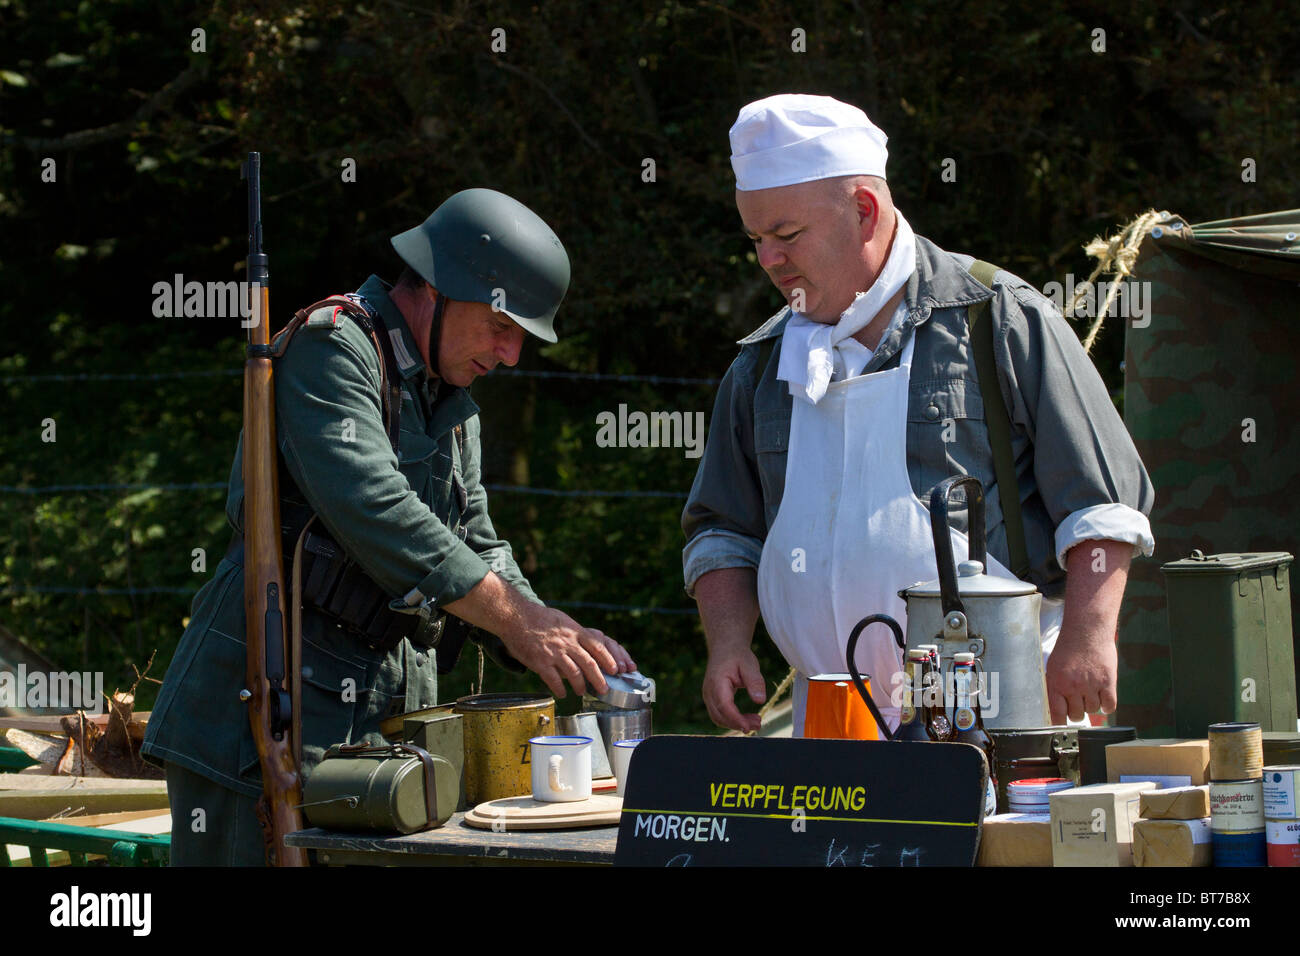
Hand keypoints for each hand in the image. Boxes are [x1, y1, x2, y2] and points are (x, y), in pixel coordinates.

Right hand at [499, 606, 635, 698]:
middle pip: (589, 663)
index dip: (609, 659)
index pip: (597, 646)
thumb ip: (576, 633)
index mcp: (574, 631)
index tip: (616, 670)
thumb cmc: (540, 618)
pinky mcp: (540, 662)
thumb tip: (589, 644)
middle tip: (604, 689)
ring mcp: (554, 653)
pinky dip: (559, 689)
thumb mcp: (563, 620)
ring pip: (574, 673)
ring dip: (580, 685)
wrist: (515, 616)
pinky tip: (562, 694)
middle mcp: (567, 642)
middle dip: (599, 679)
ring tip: (582, 692)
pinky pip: (553, 680)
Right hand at [702, 646, 765, 733]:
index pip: (724, 705)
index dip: (735, 719)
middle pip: (720, 715)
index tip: (749, 727)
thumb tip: (760, 700)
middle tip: (758, 724)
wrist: (725, 647)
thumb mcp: (750, 664)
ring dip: (735, 723)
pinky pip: (719, 714)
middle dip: (738, 724)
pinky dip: (732, 720)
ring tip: (755, 722)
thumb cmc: (737, 655)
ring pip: (718, 718)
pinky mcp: (712, 699)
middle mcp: (709, 691)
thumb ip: (755, 682)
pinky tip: (746, 718)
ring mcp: (708, 696)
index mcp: (717, 682)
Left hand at [1045, 628, 1116, 723]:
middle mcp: (1073, 686)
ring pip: (1093, 710)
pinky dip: (1107, 707)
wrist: (1087, 631)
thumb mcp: (1053, 667)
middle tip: (1078, 702)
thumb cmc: (1068, 648)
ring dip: (1092, 706)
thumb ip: (1054, 687)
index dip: (1060, 722)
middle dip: (1077, 712)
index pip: (1057, 714)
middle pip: (1076, 715)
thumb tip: (1055, 709)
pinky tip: (1103, 699)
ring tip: (1090, 693)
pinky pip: (1109, 706)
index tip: (1062, 724)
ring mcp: (1091, 685)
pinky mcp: (1108, 682)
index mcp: (1056, 683)